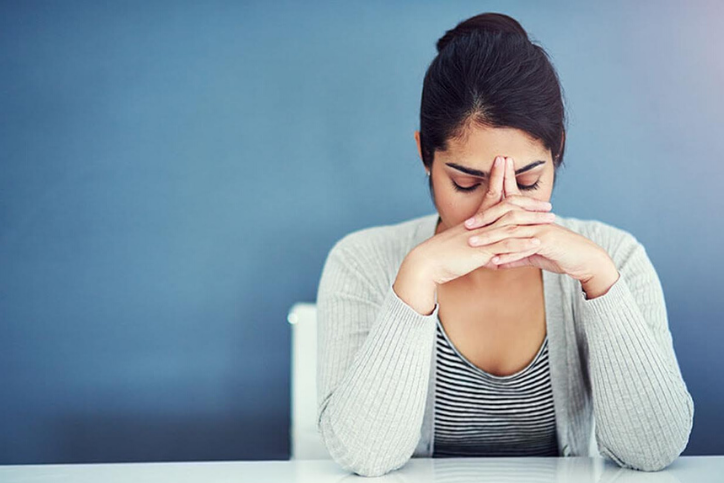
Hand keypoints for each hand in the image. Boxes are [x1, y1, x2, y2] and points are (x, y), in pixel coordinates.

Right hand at [408, 156, 555, 285]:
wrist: (425, 263)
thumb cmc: (439, 257)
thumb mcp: (458, 247)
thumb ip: (473, 246)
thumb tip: (483, 250)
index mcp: (474, 222)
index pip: (491, 196)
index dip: (501, 181)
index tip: (509, 167)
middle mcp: (479, 225)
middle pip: (508, 207)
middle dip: (529, 204)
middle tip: (547, 204)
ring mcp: (481, 237)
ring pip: (511, 224)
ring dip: (533, 221)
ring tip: (551, 219)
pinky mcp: (481, 251)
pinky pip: (505, 246)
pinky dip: (522, 244)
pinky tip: (538, 243)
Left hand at [464, 156, 616, 284]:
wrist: (585, 260)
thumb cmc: (560, 255)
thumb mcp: (533, 255)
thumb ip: (514, 256)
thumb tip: (495, 261)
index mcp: (530, 219)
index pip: (507, 208)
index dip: (487, 210)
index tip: (469, 218)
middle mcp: (534, 219)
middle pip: (505, 214)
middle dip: (484, 218)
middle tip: (466, 224)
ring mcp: (541, 229)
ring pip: (511, 230)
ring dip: (490, 237)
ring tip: (473, 242)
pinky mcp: (548, 241)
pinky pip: (524, 247)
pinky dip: (508, 254)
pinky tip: (494, 261)